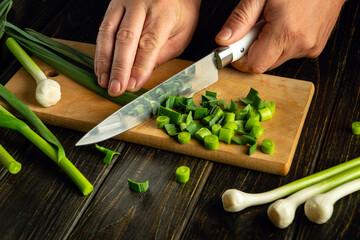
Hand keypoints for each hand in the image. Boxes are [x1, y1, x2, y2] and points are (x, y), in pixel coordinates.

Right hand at [95, 0, 200, 96]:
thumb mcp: (182, 34)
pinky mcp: (113, 5)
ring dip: (105, 61)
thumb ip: (162, 53)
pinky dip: (101, 51)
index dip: (140, 66)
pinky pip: (103, 29)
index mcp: (163, 12)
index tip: (133, 85)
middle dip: (119, 67)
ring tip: (104, 82)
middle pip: (126, 38)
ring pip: (109, 33)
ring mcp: (124, 2)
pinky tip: (100, 68)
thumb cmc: (180, 12)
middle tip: (115, 88)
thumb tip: (141, 74)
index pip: (149, 42)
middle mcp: (141, 3)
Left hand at [215, 0, 345, 72]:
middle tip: (254, 27)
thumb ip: (241, 19)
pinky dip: (282, 43)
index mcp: (286, 32)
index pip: (255, 65)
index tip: (233, 48)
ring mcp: (311, 47)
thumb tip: (224, 39)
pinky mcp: (316, 47)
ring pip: (276, 59)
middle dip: (253, 50)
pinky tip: (286, 25)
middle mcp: (301, 44)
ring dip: (268, 46)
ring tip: (274, 21)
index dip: (240, 59)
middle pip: (265, 64)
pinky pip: (290, 53)